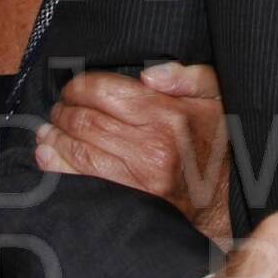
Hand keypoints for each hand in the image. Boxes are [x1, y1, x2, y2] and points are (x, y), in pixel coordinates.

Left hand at [36, 62, 230, 250]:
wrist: (229, 198)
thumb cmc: (219, 141)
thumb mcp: (216, 96)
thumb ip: (187, 76)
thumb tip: (149, 74)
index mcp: (168, 116)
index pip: (106, 91)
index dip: (81, 86)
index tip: (74, 87)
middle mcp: (151, 149)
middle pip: (87, 120)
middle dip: (65, 110)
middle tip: (60, 107)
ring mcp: (139, 181)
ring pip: (80, 151)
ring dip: (56, 136)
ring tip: (49, 129)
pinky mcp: (129, 204)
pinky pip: (82, 181)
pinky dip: (58, 166)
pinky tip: (48, 155)